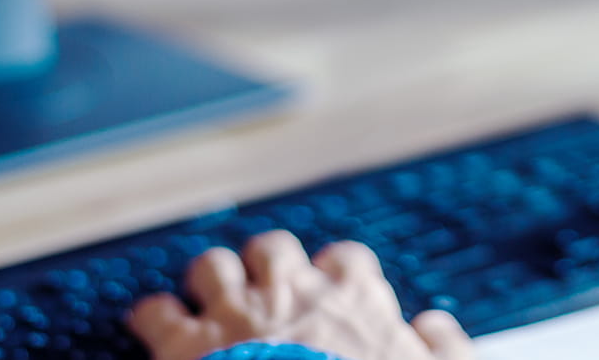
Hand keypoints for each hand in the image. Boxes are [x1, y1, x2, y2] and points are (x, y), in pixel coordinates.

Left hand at [129, 232, 473, 359]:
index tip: (333, 288)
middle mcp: (292, 294)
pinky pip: (156, 312)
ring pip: (213, 266)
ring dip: (210, 281)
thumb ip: (444, 348)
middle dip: (267, 265)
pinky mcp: (185, 345)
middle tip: (266, 289)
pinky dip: (154, 317)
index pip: (347, 261)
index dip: (337, 274)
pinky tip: (154, 326)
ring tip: (209, 299)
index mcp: (352, 301)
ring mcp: (235, 314)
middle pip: (274, 250)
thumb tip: (432, 325)